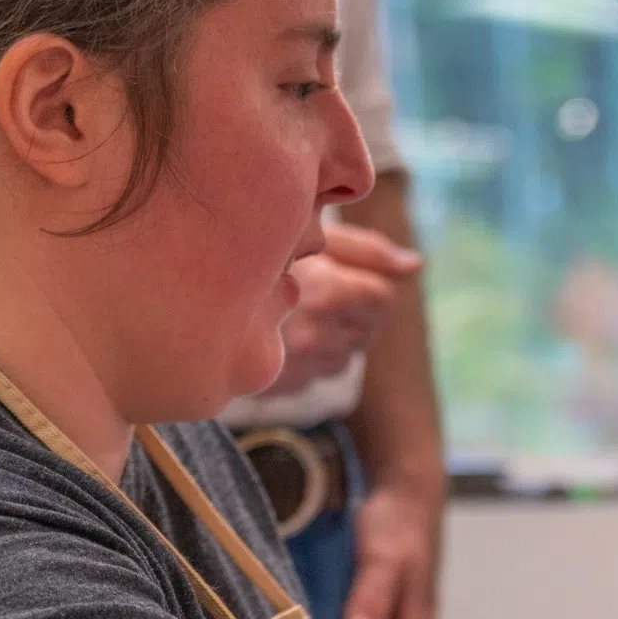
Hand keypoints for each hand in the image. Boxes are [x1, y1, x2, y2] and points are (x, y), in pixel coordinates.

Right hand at [266, 223, 424, 393]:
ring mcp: (298, 364)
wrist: (200, 296)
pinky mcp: (286, 382)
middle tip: (323, 290)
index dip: (370, 284)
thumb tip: (416, 266)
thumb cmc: (265, 253)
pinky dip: (317, 353)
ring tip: (302, 308)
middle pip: (372, 327)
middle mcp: (314, 333)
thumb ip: (368, 250)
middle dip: (358, 310)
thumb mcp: (312, 236)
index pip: (383, 297)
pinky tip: (290, 331)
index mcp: (326, 291)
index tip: (342, 273)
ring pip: (350, 351)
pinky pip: (325, 371)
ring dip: (338, 333)